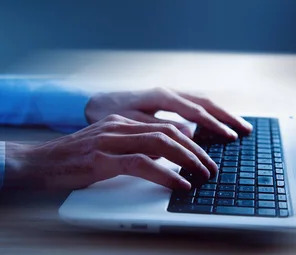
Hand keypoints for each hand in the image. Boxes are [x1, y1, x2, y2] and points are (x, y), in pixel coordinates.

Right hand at [4, 114, 216, 189]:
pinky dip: (166, 174)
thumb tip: (168, 157)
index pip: (167, 126)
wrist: (38, 161)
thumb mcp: (110, 147)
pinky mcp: (103, 158)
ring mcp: (111, 140)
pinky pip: (142, 164)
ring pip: (161, 143)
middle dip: (196, 150)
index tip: (208, 154)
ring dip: (187, 160)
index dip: (192, 140)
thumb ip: (136, 147)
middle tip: (211, 167)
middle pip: (170, 132)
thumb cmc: (75, 158)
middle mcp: (121, 126)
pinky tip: (179, 183)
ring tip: (202, 174)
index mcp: (125, 122)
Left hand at [84, 87, 252, 139]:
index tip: (229, 135)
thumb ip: (159, 127)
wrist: (92, 103)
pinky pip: (195, 106)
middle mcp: (169, 93)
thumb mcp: (131, 122)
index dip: (214, 124)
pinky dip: (211, 114)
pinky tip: (218, 124)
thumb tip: (188, 134)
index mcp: (162, 97)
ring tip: (239, 126)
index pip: (196, 111)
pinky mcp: (168, 101)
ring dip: (222, 114)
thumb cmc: (108, 114)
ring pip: (203, 103)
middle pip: (206, 103)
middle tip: (245, 130)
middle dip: (227, 117)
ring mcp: (170, 95)